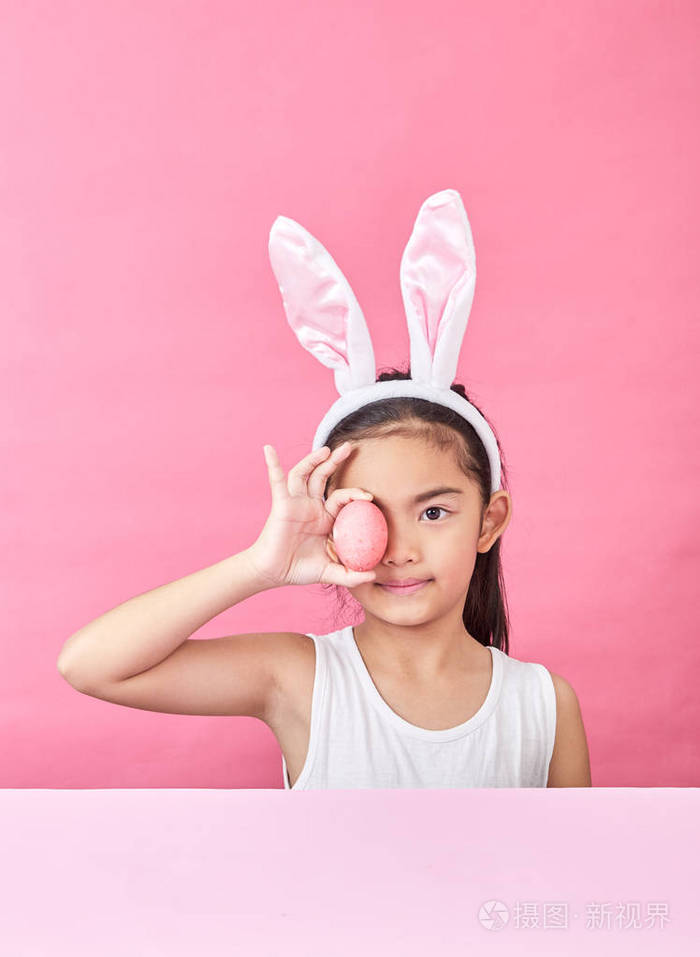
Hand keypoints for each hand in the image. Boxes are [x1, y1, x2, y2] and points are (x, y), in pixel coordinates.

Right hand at [247, 442, 377, 588]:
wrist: (274, 573)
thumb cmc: (299, 570)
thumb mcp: (330, 572)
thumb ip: (351, 574)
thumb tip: (372, 575)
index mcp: (324, 518)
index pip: (341, 498)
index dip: (355, 494)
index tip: (369, 496)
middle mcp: (310, 506)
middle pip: (323, 477)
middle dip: (336, 462)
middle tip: (350, 447)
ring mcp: (295, 503)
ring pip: (304, 474)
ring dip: (312, 459)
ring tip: (325, 449)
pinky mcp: (281, 504)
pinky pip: (277, 480)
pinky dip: (273, 464)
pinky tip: (269, 449)